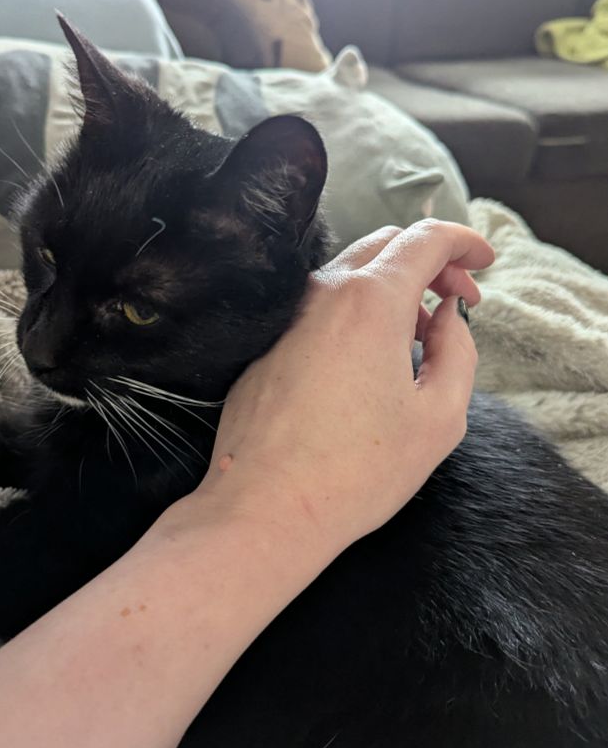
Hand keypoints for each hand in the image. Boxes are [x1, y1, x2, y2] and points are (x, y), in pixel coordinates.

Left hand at [196, 220, 494, 557]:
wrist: (266, 508)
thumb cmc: (357, 471)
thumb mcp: (439, 416)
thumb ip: (456, 350)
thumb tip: (447, 316)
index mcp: (370, 301)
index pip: (425, 239)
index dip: (464, 242)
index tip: (484, 261)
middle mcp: (321, 294)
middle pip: (384, 246)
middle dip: (430, 261)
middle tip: (458, 298)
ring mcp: (285, 317)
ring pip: (348, 276)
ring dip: (392, 289)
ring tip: (418, 334)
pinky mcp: (264, 345)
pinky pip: (317, 310)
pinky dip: (354, 315)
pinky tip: (368, 360)